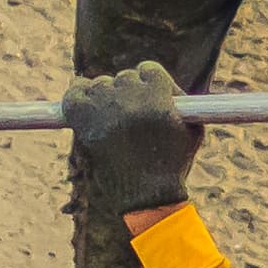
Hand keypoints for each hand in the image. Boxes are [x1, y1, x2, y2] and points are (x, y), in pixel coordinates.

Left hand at [62, 62, 202, 216]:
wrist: (147, 197)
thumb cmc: (173, 165)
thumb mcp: (192, 130)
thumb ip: (183, 102)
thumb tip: (169, 87)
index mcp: (157, 97)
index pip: (148, 70)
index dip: (149, 84)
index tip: (149, 98)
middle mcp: (130, 98)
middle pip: (123, 78)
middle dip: (128, 94)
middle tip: (131, 116)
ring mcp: (105, 109)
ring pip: (100, 85)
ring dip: (105, 99)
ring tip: (112, 120)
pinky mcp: (83, 121)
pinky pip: (74, 93)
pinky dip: (78, 96)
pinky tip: (86, 108)